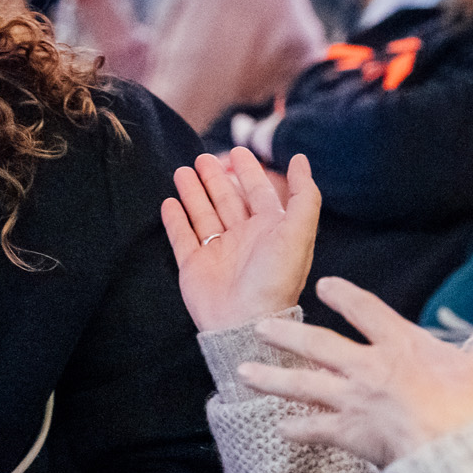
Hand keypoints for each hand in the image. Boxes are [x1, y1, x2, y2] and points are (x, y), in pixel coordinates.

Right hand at [162, 147, 320, 332]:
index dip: (249, 171)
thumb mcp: (298, 232)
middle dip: (216, 178)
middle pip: (228, 200)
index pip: (259, 193)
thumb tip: (300, 158)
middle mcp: (244, 239)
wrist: (245, 322)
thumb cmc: (275, 278)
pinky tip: (169, 202)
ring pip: (203, 214)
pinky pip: (182, 237)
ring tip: (181, 171)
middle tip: (202, 157)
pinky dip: (175, 219)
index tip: (237, 150)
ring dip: (194, 193)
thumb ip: (303, 195)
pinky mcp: (194, 266)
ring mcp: (218, 252)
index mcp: (270, 231)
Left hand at [237, 275, 472, 466]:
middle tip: (260, 326)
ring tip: (243, 372)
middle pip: (317, 344)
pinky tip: (279, 428)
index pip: (366, 310)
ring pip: (302, 384)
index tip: (325, 286)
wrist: (451, 449)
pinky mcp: (347, 432)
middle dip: (286, 334)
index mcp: (400, 345)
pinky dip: (295, 428)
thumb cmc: (469, 408)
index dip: (344, 295)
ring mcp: (353, 399)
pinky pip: (313, 428)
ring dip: (271, 377)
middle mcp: (368, 366)